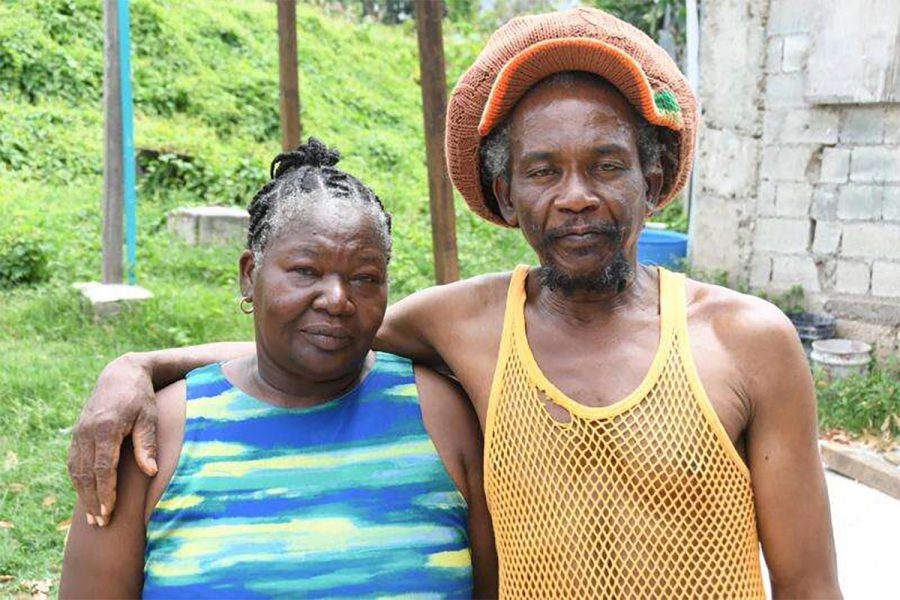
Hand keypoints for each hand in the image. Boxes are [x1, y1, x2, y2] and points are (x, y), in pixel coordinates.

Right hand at [67, 352, 158, 525]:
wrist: (121, 374)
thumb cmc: (141, 397)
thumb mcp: (149, 417)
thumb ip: (147, 444)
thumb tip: (151, 472)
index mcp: (106, 428)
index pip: (103, 468)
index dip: (105, 492)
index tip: (109, 512)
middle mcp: (87, 432)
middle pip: (85, 474)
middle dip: (92, 500)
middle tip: (100, 523)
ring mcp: (79, 433)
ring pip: (75, 470)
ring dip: (83, 494)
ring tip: (92, 516)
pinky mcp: (77, 433)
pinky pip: (73, 462)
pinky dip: (78, 481)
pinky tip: (86, 495)